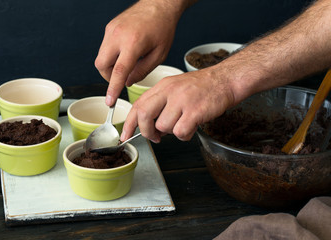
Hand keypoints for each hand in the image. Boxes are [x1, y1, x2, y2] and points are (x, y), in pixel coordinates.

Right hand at [95, 0, 185, 105]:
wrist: (159, 5)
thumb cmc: (163, 28)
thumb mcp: (159, 55)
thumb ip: (142, 71)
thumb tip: (127, 82)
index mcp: (133, 43)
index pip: (118, 71)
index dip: (113, 89)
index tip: (109, 101)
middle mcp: (118, 36)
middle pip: (101, 65)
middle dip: (109, 77)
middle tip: (122, 78)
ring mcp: (111, 30)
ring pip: (100, 57)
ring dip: (109, 66)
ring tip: (126, 64)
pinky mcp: (109, 27)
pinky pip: (104, 48)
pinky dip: (111, 56)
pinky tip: (124, 53)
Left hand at [120, 67, 235, 141]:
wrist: (225, 80)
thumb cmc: (201, 87)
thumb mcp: (175, 88)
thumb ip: (160, 104)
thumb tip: (149, 127)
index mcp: (162, 86)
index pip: (137, 104)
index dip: (129, 123)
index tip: (125, 135)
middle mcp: (169, 92)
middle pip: (144, 115)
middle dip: (146, 131)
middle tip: (155, 137)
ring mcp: (182, 101)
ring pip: (163, 127)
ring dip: (172, 132)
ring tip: (183, 124)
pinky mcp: (195, 111)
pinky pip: (180, 132)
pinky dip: (184, 135)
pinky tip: (191, 127)